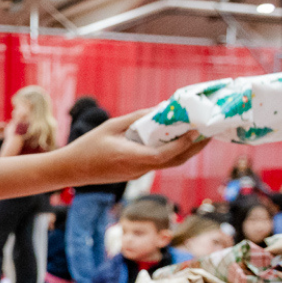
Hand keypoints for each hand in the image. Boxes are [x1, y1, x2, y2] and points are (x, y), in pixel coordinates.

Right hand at [63, 110, 209, 184]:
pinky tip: (176, 140)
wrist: (72, 170)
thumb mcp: (111, 126)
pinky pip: (158, 162)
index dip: (182, 144)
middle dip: (194, 148)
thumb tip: (159, 109)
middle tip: (208, 133)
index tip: (194, 131)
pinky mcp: (135, 172)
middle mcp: (138, 169)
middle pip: (173, 161)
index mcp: (131, 158)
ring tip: (198, 135)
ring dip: (185, 150)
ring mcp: (138, 173)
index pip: (163, 155)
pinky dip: (171, 151)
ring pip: (168, 163)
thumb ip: (136, 118)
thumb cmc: (88, 146)